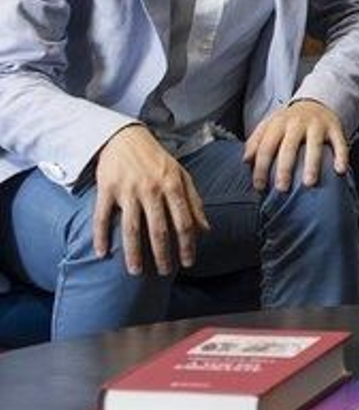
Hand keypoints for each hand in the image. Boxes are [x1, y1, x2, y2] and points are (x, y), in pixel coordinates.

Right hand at [93, 125, 210, 275]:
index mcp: (173, 186)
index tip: (188, 262)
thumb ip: (194, 203)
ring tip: (135, 272)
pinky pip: (102, 217)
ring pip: (132, 228)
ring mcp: (128, 190)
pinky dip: (101, 236)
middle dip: (162, 255)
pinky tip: (101, 254)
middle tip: (163, 272)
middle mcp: (152, 190)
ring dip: (134, 253)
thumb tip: (205, 230)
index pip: (184, 222)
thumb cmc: (158, 160)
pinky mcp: (107, 189)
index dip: (187, 245)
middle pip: (159, 230)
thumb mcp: (182, 176)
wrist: (126, 137)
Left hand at [244, 99, 349, 192]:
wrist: (315, 102)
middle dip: (284, 168)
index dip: (261, 167)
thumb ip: (256, 141)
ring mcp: (317, 124)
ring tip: (308, 183)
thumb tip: (245, 160)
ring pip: (314, 145)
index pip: (266, 147)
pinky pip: (339, 142)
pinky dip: (341, 156)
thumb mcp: (269, 125)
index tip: (260, 187)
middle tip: (281, 188)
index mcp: (278, 123)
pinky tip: (340, 170)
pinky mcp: (335, 127)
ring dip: (311, 164)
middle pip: (289, 147)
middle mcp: (297, 123)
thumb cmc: (289, 121)